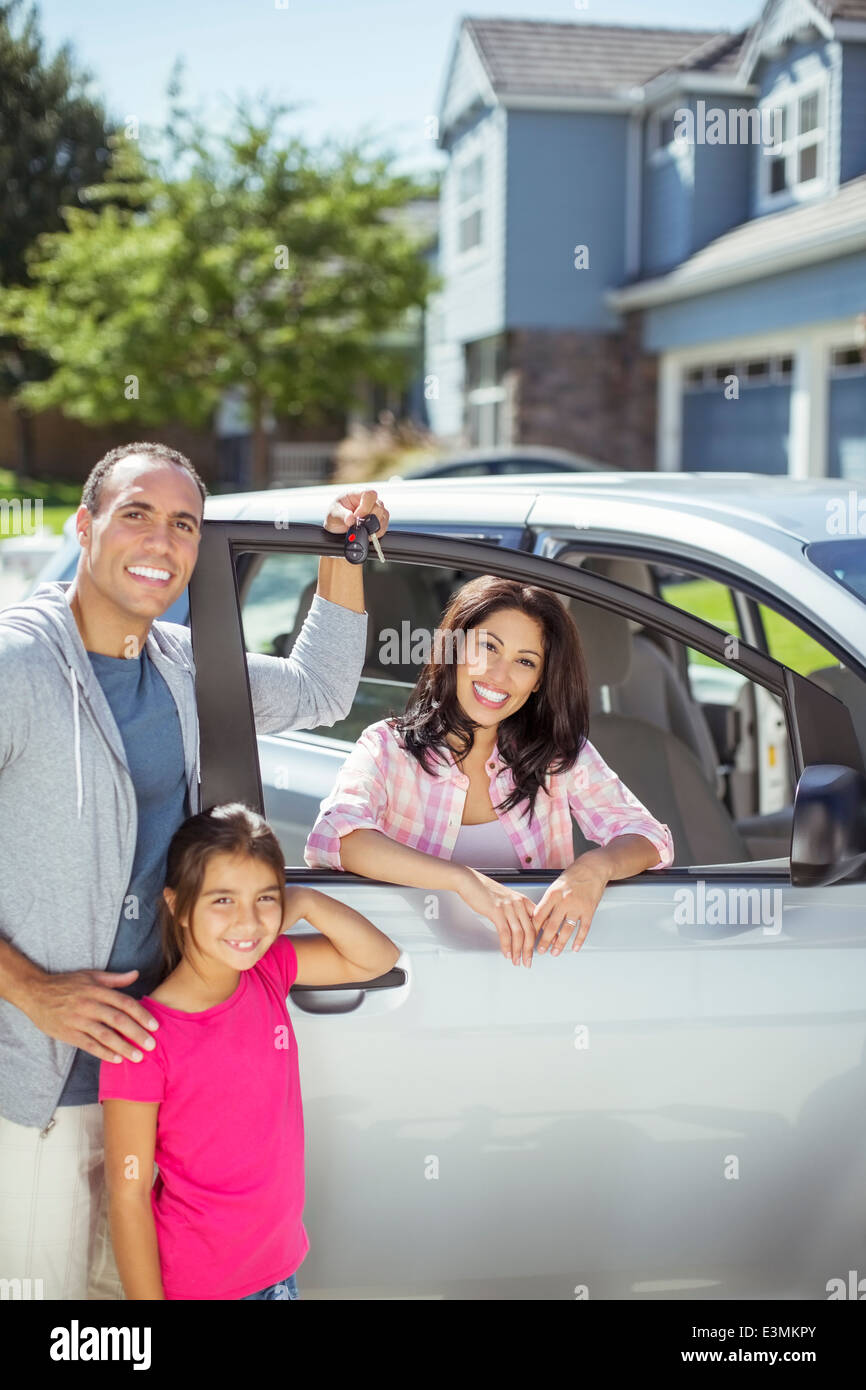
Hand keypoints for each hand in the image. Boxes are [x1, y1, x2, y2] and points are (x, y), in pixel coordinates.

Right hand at [21, 968, 159, 1062]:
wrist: (35, 993)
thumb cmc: (66, 984)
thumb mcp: (90, 976)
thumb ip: (115, 978)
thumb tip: (136, 974)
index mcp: (97, 990)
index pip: (124, 1003)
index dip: (141, 1014)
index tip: (155, 1026)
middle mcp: (89, 1004)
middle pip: (118, 1020)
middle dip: (137, 1033)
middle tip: (151, 1045)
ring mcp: (78, 1020)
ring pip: (105, 1035)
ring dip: (123, 1047)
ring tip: (138, 1057)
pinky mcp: (69, 1033)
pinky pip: (89, 1045)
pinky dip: (103, 1053)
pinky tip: (116, 1060)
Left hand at [323, 489, 389, 542]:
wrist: (336, 524)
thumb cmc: (335, 514)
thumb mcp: (334, 514)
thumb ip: (342, 516)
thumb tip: (351, 520)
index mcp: (358, 494)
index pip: (369, 495)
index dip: (366, 506)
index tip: (357, 517)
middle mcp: (369, 501)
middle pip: (378, 506)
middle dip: (369, 518)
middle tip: (359, 525)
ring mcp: (375, 510)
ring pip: (384, 515)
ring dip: (374, 525)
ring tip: (363, 530)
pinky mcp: (378, 520)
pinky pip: (384, 524)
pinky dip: (378, 531)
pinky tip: (369, 534)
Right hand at [455, 866, 537, 966]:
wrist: (470, 881)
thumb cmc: (486, 891)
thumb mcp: (506, 899)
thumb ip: (516, 911)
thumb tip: (521, 928)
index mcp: (523, 901)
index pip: (539, 921)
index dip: (544, 936)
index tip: (545, 947)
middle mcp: (519, 903)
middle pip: (530, 931)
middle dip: (530, 950)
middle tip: (528, 961)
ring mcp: (508, 907)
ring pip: (518, 934)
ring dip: (518, 951)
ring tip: (517, 961)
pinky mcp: (496, 911)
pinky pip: (505, 933)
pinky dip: (506, 946)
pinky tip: (506, 953)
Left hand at [533, 856, 608, 954]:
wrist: (593, 868)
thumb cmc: (573, 875)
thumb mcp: (555, 885)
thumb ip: (548, 901)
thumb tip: (540, 918)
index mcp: (553, 894)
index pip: (539, 915)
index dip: (533, 928)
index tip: (529, 936)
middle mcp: (564, 901)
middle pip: (551, 926)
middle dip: (544, 941)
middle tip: (540, 950)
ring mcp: (578, 906)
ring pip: (566, 930)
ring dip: (559, 944)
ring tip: (554, 952)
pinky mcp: (589, 910)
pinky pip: (583, 929)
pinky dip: (579, 940)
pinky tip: (574, 947)